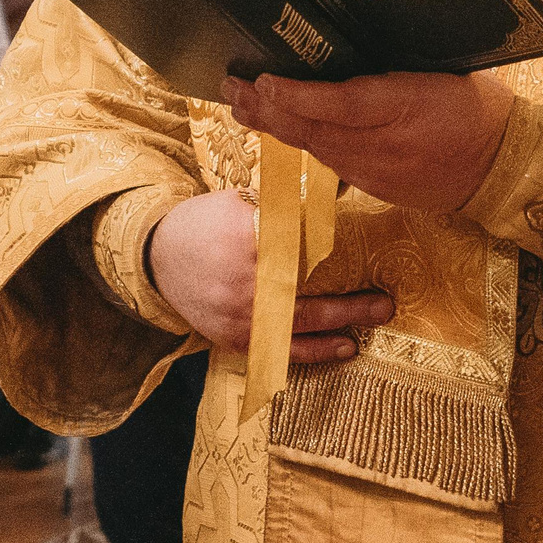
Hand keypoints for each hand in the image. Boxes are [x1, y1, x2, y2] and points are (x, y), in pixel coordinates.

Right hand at [146, 189, 394, 363]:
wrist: (156, 258)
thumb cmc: (203, 223)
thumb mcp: (236, 200)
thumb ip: (281, 204)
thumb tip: (337, 192)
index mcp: (246, 236)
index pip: (302, 240)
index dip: (335, 245)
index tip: (365, 246)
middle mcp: (245, 279)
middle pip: (310, 289)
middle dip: (352, 299)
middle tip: (386, 300)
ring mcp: (240, 314)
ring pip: (301, 322)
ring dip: (343, 322)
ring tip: (377, 316)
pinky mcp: (235, 337)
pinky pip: (281, 348)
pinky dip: (315, 350)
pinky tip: (344, 347)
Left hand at [223, 70, 514, 215]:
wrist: (504, 167)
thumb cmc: (477, 107)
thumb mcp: (439, 72)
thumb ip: (388, 70)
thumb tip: (339, 55)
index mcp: (405, 106)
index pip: (340, 103)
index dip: (297, 95)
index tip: (263, 81)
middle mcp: (385, 145)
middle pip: (314, 130)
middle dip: (266, 109)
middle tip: (231, 88)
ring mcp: (377, 172)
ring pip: (315, 148)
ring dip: (276, 127)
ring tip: (243, 105)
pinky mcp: (375, 187)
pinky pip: (331, 162)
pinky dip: (304, 143)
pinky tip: (281, 129)